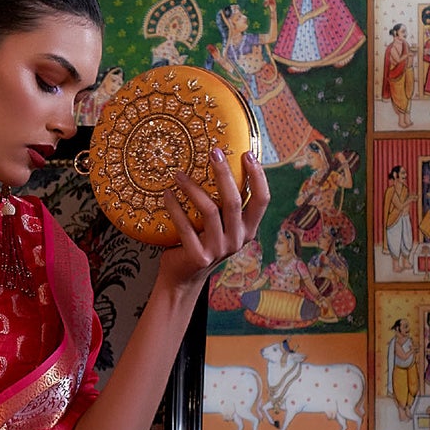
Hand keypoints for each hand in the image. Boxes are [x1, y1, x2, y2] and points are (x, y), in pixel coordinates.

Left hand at [155, 149, 269, 293]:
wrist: (183, 277)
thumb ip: (226, 205)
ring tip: (178, 174)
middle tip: (214, 152)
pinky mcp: (198, 256)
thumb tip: (221, 163)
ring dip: (192, 188)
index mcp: (248, 229)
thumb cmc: (202, 242)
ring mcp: (219, 250)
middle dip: (224, 173)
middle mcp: (237, 240)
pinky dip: (175, 207)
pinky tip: (167, 194)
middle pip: (234, 200)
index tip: (247, 154)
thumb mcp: (221, 226)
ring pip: (210, 211)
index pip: (262, 200)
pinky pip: (185, 226)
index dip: (258, 176)